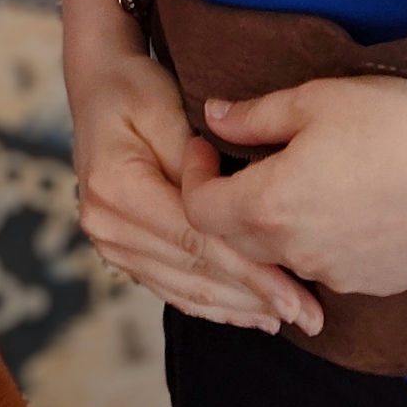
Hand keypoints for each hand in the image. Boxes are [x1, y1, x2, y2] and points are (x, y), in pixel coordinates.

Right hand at [70, 42, 322, 337]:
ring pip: (185, 289)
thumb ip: (198, 164)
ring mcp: (109, 243)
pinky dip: (212, 304)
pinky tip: (249, 311)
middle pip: (193, 271)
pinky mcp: (120, 251)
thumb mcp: (167, 109)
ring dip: (238, 308)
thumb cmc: (136, 90)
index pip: (195, 238)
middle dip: (254, 296)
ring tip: (288, 318)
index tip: (297, 293)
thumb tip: (239, 207)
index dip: (250, 269)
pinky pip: (171, 287)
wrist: (97, 89)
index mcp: (116, 187)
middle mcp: (106, 224)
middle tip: (309, 316)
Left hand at [183, 76, 406, 297]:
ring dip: (273, 221)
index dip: (193, 175)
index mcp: (271, 205)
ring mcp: (337, 276)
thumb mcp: (315, 100)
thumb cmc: (398, 126)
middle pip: (235, 239)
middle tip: (244, 158)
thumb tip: (214, 116)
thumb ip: (255, 116)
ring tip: (297, 176)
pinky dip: (317, 239)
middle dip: (227, 199)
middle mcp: (297, 252)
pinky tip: (342, 202)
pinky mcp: (373, 284)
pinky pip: (325, 266)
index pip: (199, 210)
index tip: (207, 144)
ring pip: (281, 255)